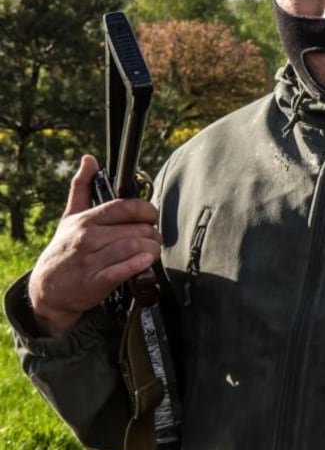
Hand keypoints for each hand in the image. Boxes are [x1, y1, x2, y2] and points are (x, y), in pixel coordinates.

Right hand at [28, 155, 160, 336]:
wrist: (46, 290)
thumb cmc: (64, 250)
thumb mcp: (70, 217)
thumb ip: (82, 187)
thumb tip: (89, 159)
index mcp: (87, 220)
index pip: (126, 207)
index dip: (148, 210)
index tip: (152, 217)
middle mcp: (88, 237)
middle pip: (137, 229)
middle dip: (153, 234)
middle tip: (153, 239)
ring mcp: (91, 260)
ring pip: (135, 247)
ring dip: (151, 250)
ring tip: (151, 252)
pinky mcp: (95, 282)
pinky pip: (124, 270)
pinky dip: (139, 265)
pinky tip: (145, 263)